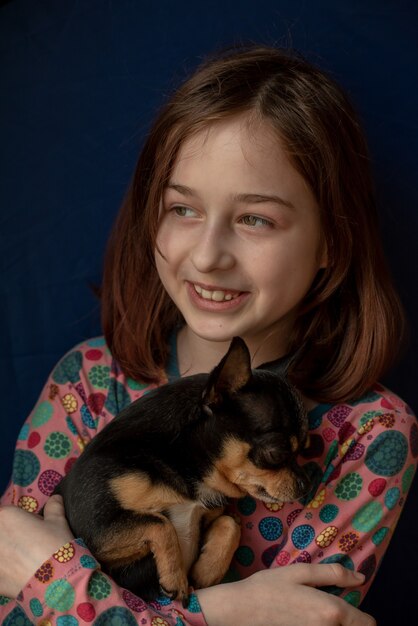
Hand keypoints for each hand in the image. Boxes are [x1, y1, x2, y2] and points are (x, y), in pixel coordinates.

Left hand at [0, 495, 73, 597]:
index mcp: (6, 515)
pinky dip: (4, 571)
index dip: (22, 522)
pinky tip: (16, 576)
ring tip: (22, 562)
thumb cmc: (55, 546)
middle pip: (1, 533)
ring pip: (0, 551)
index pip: (9, 515)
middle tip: (28, 548)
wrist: (55, 581)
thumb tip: (56, 498)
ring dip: (7, 553)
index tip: (34, 531)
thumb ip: (54, 507)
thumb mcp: (58, 522)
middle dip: (11, 539)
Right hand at [197, 563, 375, 625]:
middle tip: (328, 609)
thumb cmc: (269, 587)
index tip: (350, 606)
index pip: (367, 624)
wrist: (240, 611)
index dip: (363, 616)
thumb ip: (333, 574)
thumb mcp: (300, 572)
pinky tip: (304, 621)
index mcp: (331, 611)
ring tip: (313, 614)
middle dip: (348, 622)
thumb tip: (360, 578)